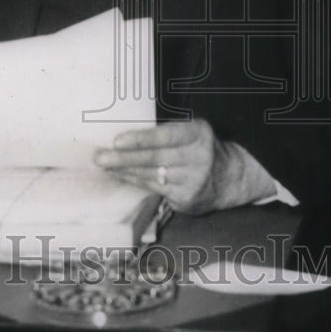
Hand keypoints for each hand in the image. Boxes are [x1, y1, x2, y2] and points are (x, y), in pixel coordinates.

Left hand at [92, 119, 216, 212]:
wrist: (230, 177)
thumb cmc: (200, 148)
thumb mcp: (192, 132)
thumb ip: (168, 132)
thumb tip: (126, 136)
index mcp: (198, 133)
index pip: (167, 135)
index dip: (141, 139)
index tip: (117, 141)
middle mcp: (199, 157)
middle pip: (156, 158)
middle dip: (124, 158)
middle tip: (99, 157)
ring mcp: (194, 180)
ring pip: (152, 175)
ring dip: (125, 171)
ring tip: (105, 166)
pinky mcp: (188, 198)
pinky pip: (155, 189)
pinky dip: (135, 181)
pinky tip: (121, 176)